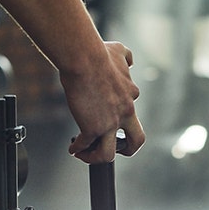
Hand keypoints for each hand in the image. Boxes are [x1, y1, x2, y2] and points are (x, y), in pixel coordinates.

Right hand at [62, 41, 144, 163]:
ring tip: (85, 153)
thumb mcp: (119, 52)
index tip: (104, 116)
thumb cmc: (97, 53)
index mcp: (131, 95)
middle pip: (136, 141)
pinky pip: (85, 147)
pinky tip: (72, 148)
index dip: (117, 117)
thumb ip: (126, 58)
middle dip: (127, 150)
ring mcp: (110, 123)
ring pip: (108, 154)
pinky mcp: (93, 128)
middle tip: (114, 149)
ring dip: (96, 157)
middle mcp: (125, 112)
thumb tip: (130, 61)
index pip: (129, 113)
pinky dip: (77, 150)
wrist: (84, 58)